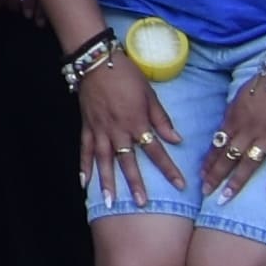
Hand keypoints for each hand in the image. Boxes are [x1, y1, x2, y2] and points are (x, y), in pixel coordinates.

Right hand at [72, 51, 180, 193]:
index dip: (169, 169)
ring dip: (107, 181)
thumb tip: (177, 140)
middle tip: (141, 204)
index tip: (181, 185)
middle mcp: (118, 130)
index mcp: (137, 122)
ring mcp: (100, 130)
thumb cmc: (126, 74)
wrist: (96, 60)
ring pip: (104, 160)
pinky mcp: (86, 126)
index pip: (156, 150)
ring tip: (109, 201)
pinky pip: (84, 149)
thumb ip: (162, 119)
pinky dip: (83, 166)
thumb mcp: (150, 94)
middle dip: (135, 183)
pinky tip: (84, 182)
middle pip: (128, 161)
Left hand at [206, 63, 265, 203]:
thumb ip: (232, 114)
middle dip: (215, 175)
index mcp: (234, 118)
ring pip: (248, 163)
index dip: (208, 160)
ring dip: (236, 182)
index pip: (217, 143)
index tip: (200, 175)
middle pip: (228, 156)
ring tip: (224, 199)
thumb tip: (224, 131)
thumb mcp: (241, 95)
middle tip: (204, 192)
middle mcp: (248, 130)